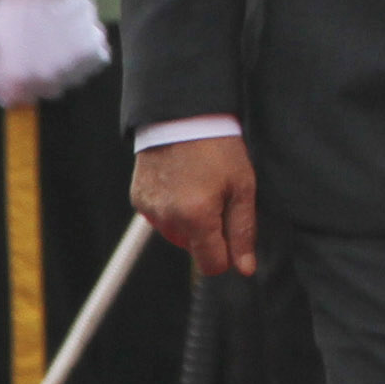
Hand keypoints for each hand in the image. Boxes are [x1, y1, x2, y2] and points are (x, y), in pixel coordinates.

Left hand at [0, 0, 111, 108]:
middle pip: (50, 91)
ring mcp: (70, 66)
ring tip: (60, 34)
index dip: (21, 83)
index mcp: (17, 78)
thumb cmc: (17, 8)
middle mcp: (45, 78)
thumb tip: (8, 101)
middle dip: (46, 74)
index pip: (21, 100)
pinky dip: (90, 50)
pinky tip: (78, 31)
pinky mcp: (92, 51)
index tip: (24, 66)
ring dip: (69, 63)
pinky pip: (96, 60)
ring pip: (75, 78)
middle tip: (43, 44)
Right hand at [135, 134, 260, 276]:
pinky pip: (160, 217)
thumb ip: (243, 231)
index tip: (233, 233)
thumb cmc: (219, 148)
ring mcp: (150, 209)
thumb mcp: (242, 186)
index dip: (227, 255)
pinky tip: (181, 182)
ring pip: (176, 234)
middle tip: (218, 197)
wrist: (183, 115)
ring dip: (189, 221)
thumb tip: (245, 269)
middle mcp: (168, 219)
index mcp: (196, 218)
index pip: (211, 265)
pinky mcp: (139, 198)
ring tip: (199, 186)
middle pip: (193, 249)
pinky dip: (172, 208)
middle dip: (209, 233)